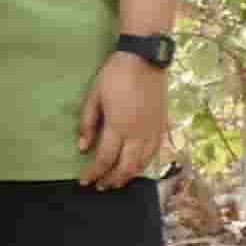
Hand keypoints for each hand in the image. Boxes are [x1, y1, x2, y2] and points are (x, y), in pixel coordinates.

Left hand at [78, 52, 172, 187]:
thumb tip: (82, 148)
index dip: (93, 173)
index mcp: (118, 126)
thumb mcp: (93, 97)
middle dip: (112, 180)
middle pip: (126, 167)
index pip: (104, 159)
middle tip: (101, 186)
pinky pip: (155, 152)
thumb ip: (87, 123)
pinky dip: (145, 164)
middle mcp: (138, 133)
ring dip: (129, 175)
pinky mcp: (163, 125)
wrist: (145, 59)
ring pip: (143, 163)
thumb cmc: (115, 76)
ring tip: (117, 181)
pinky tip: (137, 166)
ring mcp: (153, 130)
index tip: (84, 181)